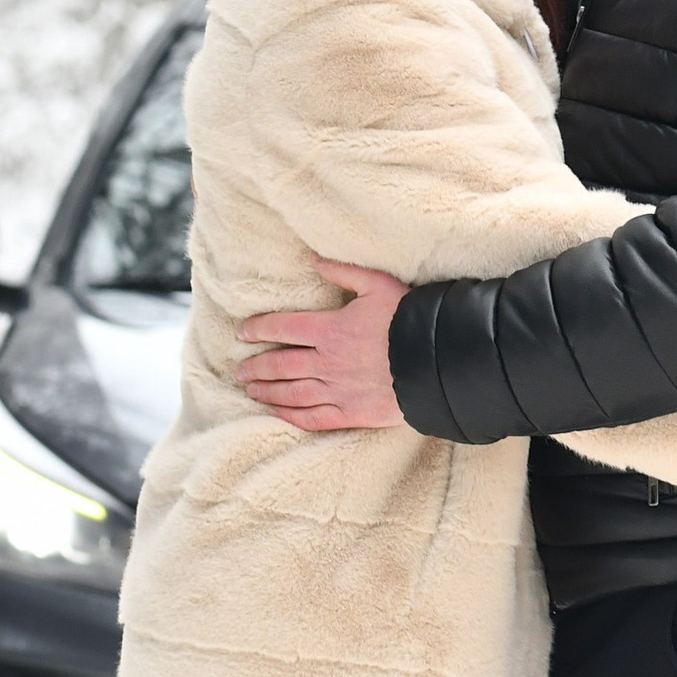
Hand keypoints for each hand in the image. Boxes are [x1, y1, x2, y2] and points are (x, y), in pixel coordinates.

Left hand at [236, 257, 409, 430]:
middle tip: (239, 370)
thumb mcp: (378, 285)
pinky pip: (313, 417)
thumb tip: (315, 260)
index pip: (281, 328)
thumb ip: (344, 272)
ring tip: (251, 390)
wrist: (437, 360)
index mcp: (330, 329)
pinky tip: (277, 414)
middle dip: (256, 367)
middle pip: (279, 365)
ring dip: (267, 392)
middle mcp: (326, 362)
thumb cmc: (409, 319)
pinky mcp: (351, 413)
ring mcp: (337, 390)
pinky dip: (290, 416)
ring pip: (291, 393)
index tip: (242, 333)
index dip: (258, 330)